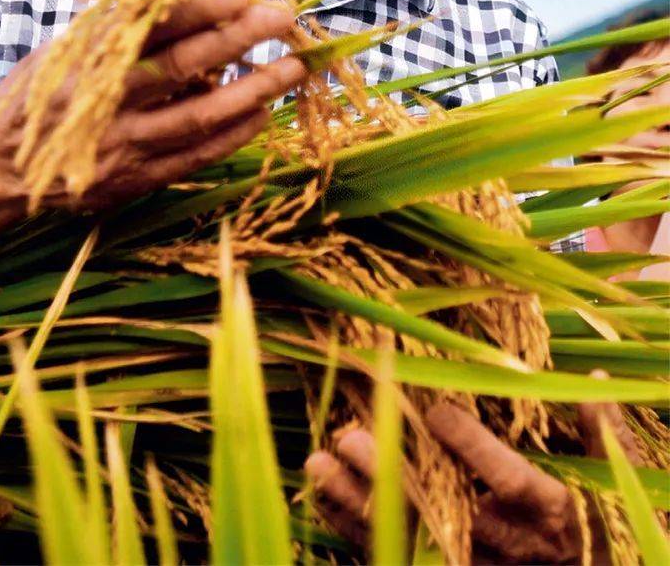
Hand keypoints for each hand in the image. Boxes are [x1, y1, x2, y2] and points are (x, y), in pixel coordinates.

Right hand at [0, 0, 305, 210]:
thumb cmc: (41, 93)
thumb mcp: (65, 47)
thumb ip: (118, 23)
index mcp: (88, 60)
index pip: (151, 27)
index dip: (198, 8)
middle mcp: (107, 102)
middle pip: (182, 67)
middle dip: (237, 39)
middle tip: (282, 17)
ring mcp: (123, 146)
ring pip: (199, 117)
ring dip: (252, 91)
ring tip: (292, 68)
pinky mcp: (135, 180)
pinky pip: (195, 156)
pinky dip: (233, 134)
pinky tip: (263, 113)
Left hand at [305, 387, 640, 563]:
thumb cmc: (599, 526)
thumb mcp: (610, 482)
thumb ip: (601, 432)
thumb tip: (593, 379)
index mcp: (548, 513)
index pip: (508, 482)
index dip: (473, 449)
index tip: (436, 411)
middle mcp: (504, 544)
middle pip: (441, 510)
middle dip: (392, 474)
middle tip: (349, 436)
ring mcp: (471, 563)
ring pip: (407, 534)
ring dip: (357, 500)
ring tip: (317, 461)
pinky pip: (393, 553)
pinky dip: (352, 525)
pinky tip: (321, 491)